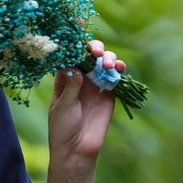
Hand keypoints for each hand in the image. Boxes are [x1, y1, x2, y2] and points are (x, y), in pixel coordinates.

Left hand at [47, 41, 123, 170]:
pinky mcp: (109, 94)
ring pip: (103, 63)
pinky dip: (119, 70)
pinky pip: (115, 77)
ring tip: (108, 64)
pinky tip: (119, 68)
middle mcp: (80, 77)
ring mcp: (96, 84)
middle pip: (89, 55)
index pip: (70, 54)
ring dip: (108, 58)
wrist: (77, 151)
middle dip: (95, 49)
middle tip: (97, 53)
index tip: (80, 30)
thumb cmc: (62, 129)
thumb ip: (71, 87)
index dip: (75, 42)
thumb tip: (76, 68)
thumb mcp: (63, 107)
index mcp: (65, 78)